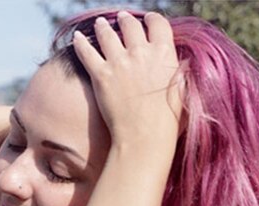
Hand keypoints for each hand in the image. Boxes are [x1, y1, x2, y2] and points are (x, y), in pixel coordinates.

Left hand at [73, 11, 182, 153]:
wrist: (145, 134)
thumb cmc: (168, 119)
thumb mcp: (183, 87)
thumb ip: (177, 69)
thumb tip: (177, 61)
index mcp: (164, 52)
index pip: (158, 24)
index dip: (152, 19)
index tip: (148, 18)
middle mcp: (141, 52)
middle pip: (131, 26)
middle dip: (125, 20)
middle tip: (121, 18)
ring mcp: (119, 62)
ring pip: (107, 35)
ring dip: (103, 27)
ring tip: (100, 23)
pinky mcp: (100, 75)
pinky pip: (87, 52)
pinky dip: (80, 43)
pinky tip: (76, 37)